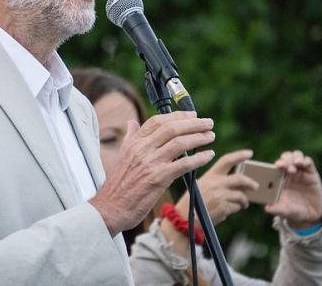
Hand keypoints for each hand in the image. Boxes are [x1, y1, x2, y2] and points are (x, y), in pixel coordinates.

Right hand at [89, 111, 215, 235]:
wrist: (110, 207)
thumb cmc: (118, 183)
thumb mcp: (122, 154)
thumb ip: (130, 137)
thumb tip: (132, 121)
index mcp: (134, 142)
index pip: (158, 121)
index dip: (177, 115)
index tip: (192, 114)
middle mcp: (142, 149)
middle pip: (172, 128)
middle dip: (193, 123)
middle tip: (208, 123)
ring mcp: (150, 163)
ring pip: (179, 143)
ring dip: (198, 138)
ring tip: (210, 136)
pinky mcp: (158, 178)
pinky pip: (183, 164)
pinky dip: (198, 158)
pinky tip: (208, 155)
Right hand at [176, 149, 258, 225]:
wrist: (186, 218)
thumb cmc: (194, 201)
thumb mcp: (202, 185)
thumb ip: (218, 181)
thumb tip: (238, 184)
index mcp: (210, 175)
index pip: (226, 160)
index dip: (239, 155)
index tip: (249, 153)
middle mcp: (216, 183)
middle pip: (240, 179)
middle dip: (250, 183)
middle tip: (255, 186)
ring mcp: (220, 195)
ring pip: (241, 196)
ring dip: (244, 201)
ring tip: (242, 204)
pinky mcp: (224, 207)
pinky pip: (237, 207)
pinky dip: (236, 209)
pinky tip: (229, 210)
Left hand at [265, 150, 321, 228]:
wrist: (310, 215)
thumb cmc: (292, 210)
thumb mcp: (284, 210)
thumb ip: (277, 209)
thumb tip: (267, 208)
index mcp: (279, 178)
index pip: (275, 166)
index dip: (276, 164)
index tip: (277, 166)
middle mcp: (288, 172)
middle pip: (285, 158)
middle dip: (285, 159)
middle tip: (285, 166)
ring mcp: (300, 171)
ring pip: (296, 156)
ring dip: (294, 157)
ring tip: (296, 164)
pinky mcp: (311, 173)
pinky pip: (308, 162)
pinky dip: (306, 160)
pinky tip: (304, 163)